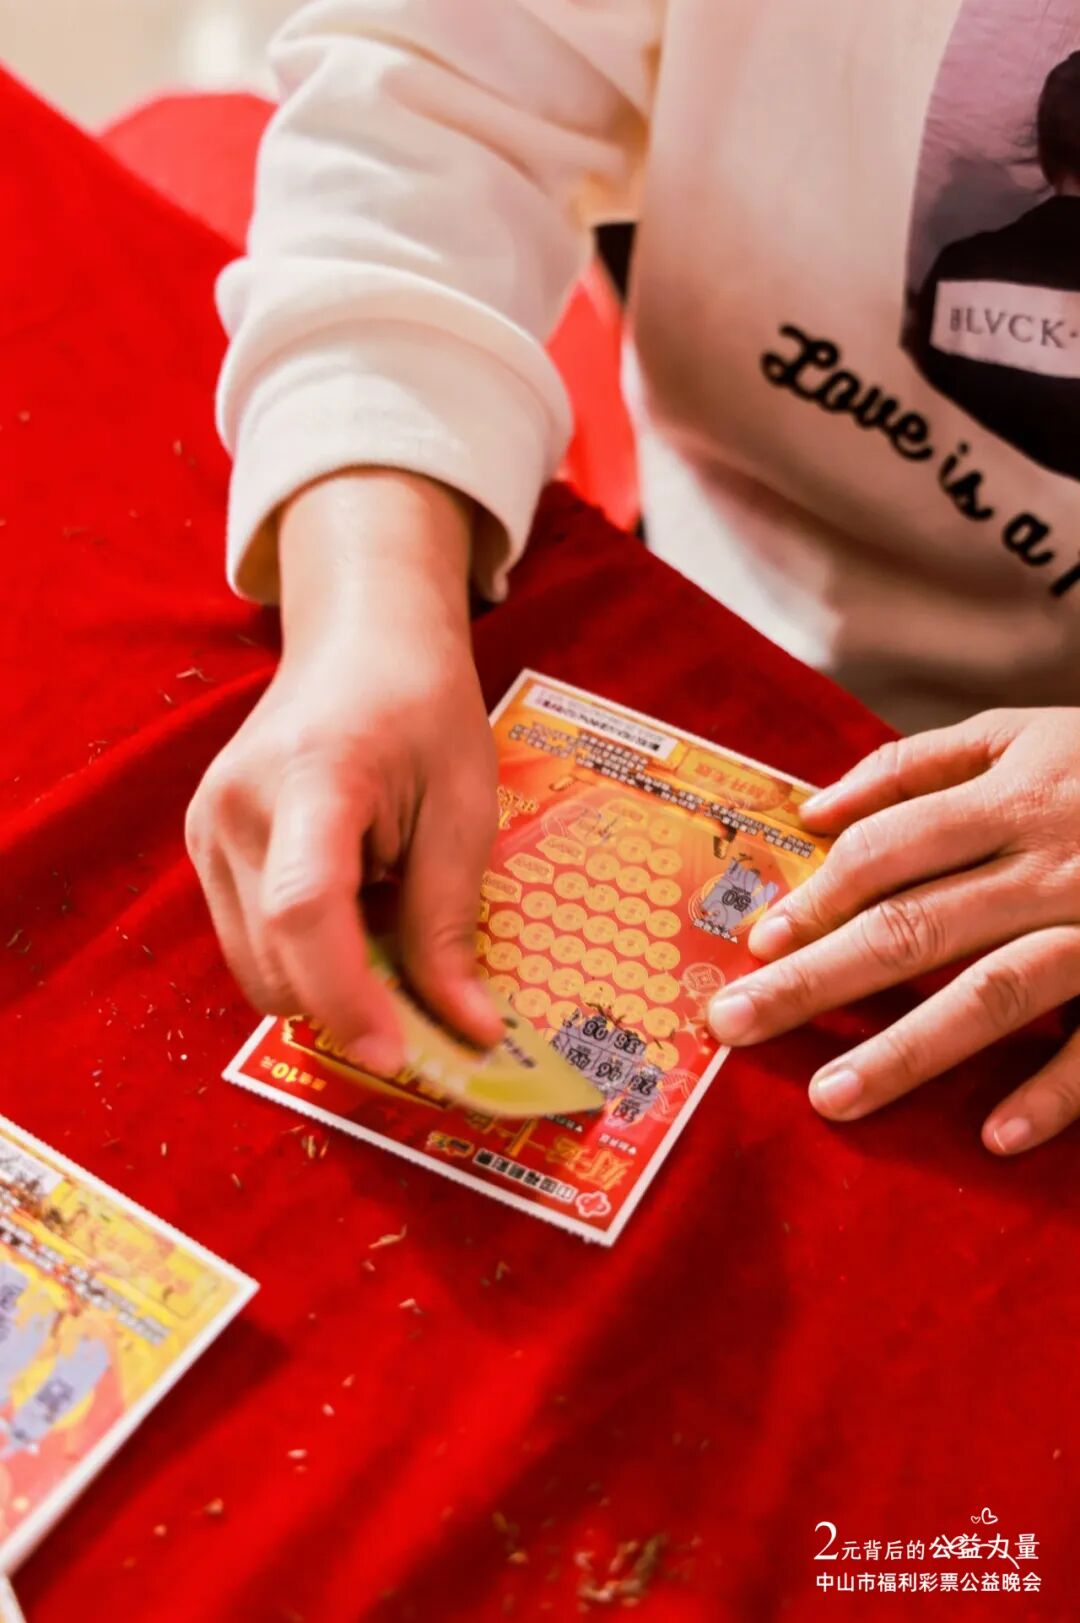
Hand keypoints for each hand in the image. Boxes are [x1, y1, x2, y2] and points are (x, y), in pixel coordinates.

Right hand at [185, 470, 503, 1071]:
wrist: (360, 642)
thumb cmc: (424, 710)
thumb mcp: (465, 809)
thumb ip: (450, 923)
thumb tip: (469, 1032)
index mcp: (312, 777)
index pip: (305, 909)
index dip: (347, 997)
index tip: (399, 1055)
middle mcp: (234, 807)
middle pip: (275, 959)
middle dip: (350, 1004)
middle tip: (428, 1000)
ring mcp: (205, 828)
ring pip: (256, 968)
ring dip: (326, 982)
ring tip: (387, 921)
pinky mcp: (201, 846)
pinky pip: (248, 942)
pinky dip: (303, 957)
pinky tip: (352, 906)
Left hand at [706, 709, 1079, 1154]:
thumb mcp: (1025, 730)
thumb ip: (917, 763)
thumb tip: (813, 808)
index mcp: (1012, 794)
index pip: (887, 853)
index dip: (816, 899)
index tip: (758, 946)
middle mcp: (1050, 861)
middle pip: (912, 926)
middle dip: (814, 981)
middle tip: (734, 1026)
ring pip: (995, 990)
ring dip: (910, 1049)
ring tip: (832, 1098)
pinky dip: (1057, 1089)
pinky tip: (997, 1138)